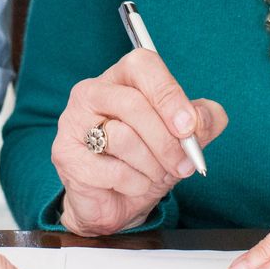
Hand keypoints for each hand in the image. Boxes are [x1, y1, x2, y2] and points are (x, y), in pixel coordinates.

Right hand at [52, 49, 227, 235]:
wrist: (116, 202)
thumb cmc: (148, 161)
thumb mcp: (184, 139)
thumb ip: (203, 121)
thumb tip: (200, 118)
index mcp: (121, 78)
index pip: (142, 66)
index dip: (169, 95)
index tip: (189, 127)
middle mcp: (91, 92)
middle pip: (134, 104)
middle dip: (167, 141)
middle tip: (184, 165)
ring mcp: (73, 122)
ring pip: (123, 137)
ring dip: (151, 165)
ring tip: (154, 175)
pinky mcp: (66, 154)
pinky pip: (111, 169)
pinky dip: (134, 183)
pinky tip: (132, 185)